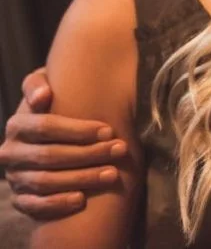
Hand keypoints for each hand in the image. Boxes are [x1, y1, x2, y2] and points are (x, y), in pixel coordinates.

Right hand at [0, 68, 126, 218]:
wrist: (44, 135)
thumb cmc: (55, 105)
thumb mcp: (45, 86)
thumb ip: (38, 83)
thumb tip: (43, 95)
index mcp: (17, 124)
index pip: (46, 127)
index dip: (78, 129)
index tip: (109, 130)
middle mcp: (10, 152)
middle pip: (50, 155)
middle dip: (89, 153)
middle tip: (120, 150)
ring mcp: (14, 177)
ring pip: (45, 182)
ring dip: (81, 178)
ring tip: (112, 174)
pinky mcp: (19, 198)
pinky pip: (34, 205)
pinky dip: (56, 204)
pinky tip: (81, 200)